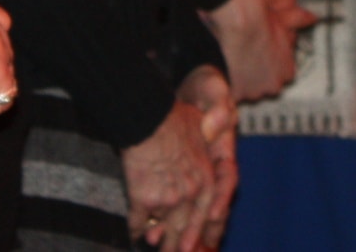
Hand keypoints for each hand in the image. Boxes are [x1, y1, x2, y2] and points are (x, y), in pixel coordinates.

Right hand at [123, 99, 216, 250]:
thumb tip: (221, 126)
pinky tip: (134, 234)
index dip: (201, 232)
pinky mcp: (144, 200)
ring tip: (155, 248)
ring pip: (163, 230)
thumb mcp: (202, 124)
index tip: (195, 245)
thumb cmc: (172, 117)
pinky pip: (138, 223)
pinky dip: (135, 230)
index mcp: (206, 179)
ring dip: (158, 242)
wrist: (147, 118)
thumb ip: (211, 132)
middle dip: (180, 245)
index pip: (206, 215)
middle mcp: (190, 195)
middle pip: (186, 228)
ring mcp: (168, 200)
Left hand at [181, 66, 238, 249]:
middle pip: (212, 204)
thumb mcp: (213, 88)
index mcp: (224, 148)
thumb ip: (218, 103)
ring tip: (175, 251)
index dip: (223, 197)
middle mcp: (213, 166)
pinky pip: (177, 204)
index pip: (228, 178)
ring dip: (186, 232)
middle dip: (204, 230)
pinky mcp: (179, 176)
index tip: (215, 212)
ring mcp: (197, 173)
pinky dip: (169, 221)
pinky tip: (155, 235)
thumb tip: (218, 123)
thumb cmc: (204, 87)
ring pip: (195, 210)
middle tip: (192, 250)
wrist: (187, 84)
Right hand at [204, 0, 296, 100]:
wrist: (242, 23)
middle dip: (255, 76)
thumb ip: (300, 20)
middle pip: (263, 86)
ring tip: (232, 64)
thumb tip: (313, 17)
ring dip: (241, 82)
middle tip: (245, 60)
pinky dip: (228, 86)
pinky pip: (232, 94)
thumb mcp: (286, 19)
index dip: (267, 66)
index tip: (259, 56)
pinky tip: (223, 72)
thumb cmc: (262, 20)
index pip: (278, 76)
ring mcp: (256, 92)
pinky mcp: (239, 94)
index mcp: (287, 71)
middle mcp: (274, 86)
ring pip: (247, 91)